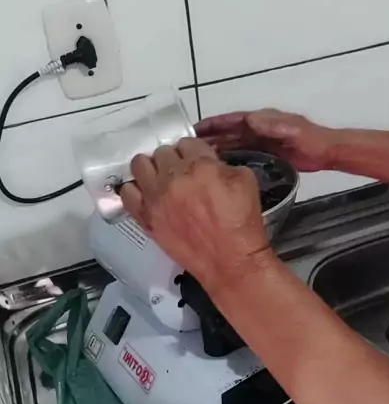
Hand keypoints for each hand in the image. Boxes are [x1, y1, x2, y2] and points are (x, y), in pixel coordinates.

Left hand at [120, 138, 270, 291]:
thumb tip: (208, 160)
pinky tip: (145, 194)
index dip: (193, 150)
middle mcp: (173, 177)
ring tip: (160, 178)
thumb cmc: (241, 222)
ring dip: (151, 168)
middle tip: (181, 172)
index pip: (186, 142)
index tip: (196, 159)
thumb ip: (223, 163)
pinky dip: (135, 189)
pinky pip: (127, 193)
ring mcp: (155, 197)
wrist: (229, 260)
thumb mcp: (246, 180)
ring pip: (140, 164)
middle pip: (162, 152)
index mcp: (200, 164)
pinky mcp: (145, 216)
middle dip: (172, 159)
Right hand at [196, 108, 335, 171]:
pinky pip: (242, 155)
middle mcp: (257, 129)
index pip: (231, 120)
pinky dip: (229, 159)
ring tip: (197, 157)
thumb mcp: (291, 129)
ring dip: (217, 149)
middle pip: (228, 132)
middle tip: (188, 145)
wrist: (325, 152)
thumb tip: (249, 119)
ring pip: (233, 144)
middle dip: (209, 137)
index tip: (195, 128)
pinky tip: (219, 168)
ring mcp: (260, 142)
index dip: (213, 123)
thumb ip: (271, 124)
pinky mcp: (265, 155)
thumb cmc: (309, 139)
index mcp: (261, 120)